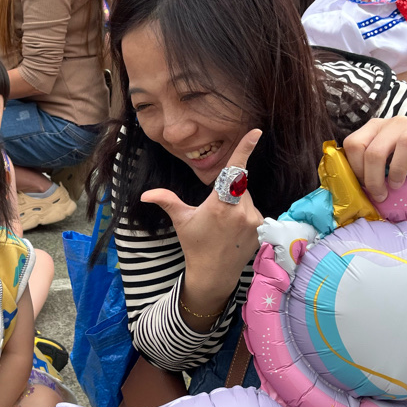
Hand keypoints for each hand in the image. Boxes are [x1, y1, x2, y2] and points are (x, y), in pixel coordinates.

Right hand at [140, 130, 263, 312]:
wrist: (214, 274)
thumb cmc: (195, 245)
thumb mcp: (181, 221)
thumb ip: (167, 201)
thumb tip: (145, 194)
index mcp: (220, 205)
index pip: (234, 170)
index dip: (245, 149)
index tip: (256, 132)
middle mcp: (241, 210)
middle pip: (239, 185)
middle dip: (229, 191)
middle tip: (215, 212)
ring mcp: (253, 220)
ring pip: (246, 198)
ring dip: (237, 203)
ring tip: (224, 225)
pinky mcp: (261, 228)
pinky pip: (253, 212)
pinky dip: (245, 215)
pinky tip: (233, 231)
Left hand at [343, 116, 406, 201]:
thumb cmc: (403, 166)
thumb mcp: (381, 165)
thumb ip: (366, 169)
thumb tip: (350, 190)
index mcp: (373, 129)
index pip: (354, 144)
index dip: (355, 168)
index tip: (363, 186)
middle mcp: (391, 123)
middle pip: (375, 149)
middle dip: (373, 178)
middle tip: (380, 195)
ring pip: (403, 142)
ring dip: (397, 169)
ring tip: (397, 185)